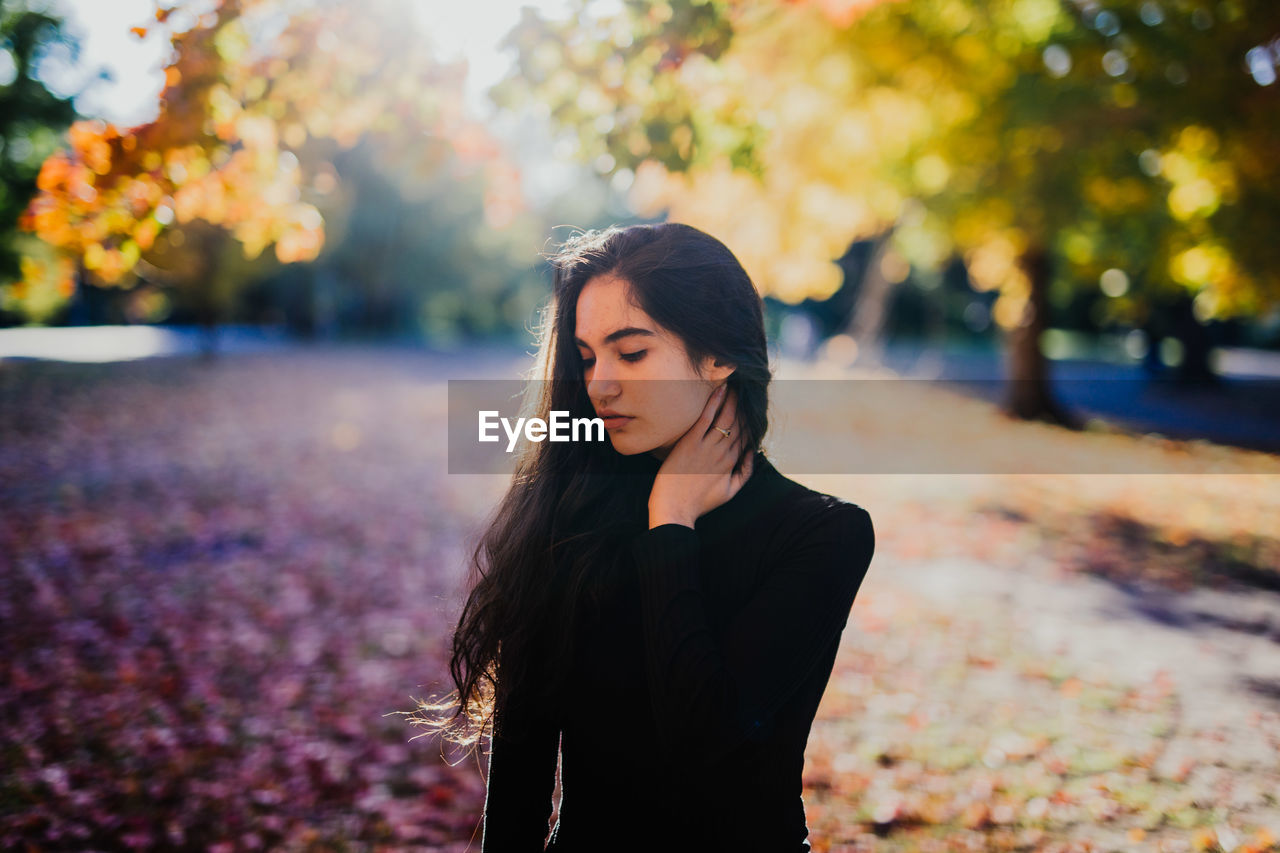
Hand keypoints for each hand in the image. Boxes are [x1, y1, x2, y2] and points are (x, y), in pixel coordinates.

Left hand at [647, 383, 754, 529]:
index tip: (750, 407)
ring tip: (735, 385)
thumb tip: (752, 454)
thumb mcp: (729, 492)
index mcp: (731, 463)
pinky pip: (706, 418)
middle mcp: (722, 453)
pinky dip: (714, 402)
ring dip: (732, 399)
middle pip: (738, 424)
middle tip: (744, 389)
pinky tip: (720, 390)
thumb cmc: (698, 503)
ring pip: (726, 418)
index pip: (746, 436)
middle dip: (743, 406)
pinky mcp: (691, 443)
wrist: (675, 510)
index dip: (749, 420)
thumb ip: (744, 473)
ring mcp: (707, 447)